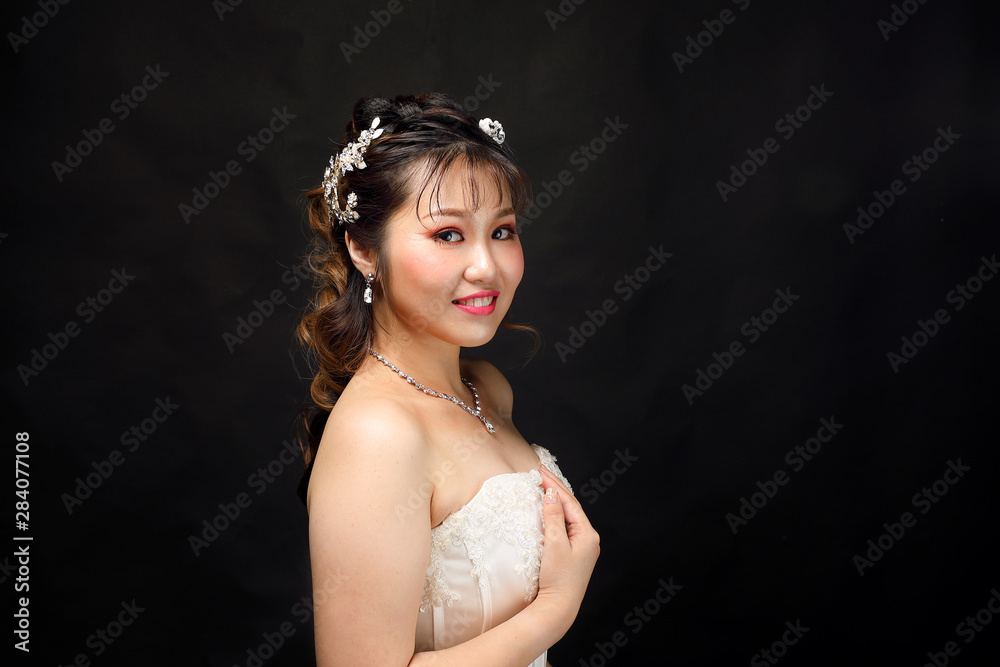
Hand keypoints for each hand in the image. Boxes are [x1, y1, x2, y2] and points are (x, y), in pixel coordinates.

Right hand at [534, 465, 599, 635]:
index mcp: (588, 533)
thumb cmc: (558, 578)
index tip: (539, 472)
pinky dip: (555, 515)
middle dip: (555, 489)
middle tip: (539, 473)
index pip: (570, 502)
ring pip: (568, 516)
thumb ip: (554, 516)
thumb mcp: (554, 543)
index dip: (554, 485)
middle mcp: (588, 538)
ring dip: (555, 500)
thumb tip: (551, 493)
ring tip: (543, 485)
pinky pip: (565, 526)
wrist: (559, 607)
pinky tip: (547, 510)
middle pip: (571, 507)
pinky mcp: (573, 553)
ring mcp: (582, 546)